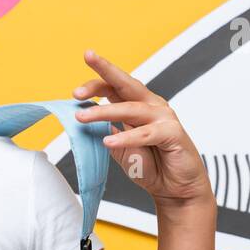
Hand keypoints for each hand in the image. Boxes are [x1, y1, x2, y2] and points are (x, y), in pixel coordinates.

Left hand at [72, 50, 213, 208]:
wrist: (176, 188)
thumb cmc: (150, 165)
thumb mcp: (120, 148)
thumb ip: (106, 131)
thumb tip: (84, 118)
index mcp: (137, 106)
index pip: (114, 88)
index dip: (95, 83)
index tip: (74, 89)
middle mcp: (151, 106)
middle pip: (126, 84)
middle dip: (105, 72)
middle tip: (87, 61)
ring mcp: (163, 117)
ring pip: (131, 109)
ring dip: (104, 112)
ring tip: (82, 118)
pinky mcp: (173, 133)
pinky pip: (146, 133)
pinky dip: (126, 137)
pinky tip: (108, 142)